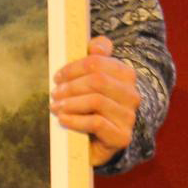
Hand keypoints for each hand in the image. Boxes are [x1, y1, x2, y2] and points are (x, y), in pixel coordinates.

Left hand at [51, 35, 139, 167]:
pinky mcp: (122, 136)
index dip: (73, 68)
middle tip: (55, 93)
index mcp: (126, 75)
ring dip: (70, 103)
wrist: (102, 140)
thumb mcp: (93, 78)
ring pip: (96, 101)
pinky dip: (75, 120)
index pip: (98, 63)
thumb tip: (97, 46)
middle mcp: (132, 94)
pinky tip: (63, 119)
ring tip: (55, 107)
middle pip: (97, 81)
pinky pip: (97, 123)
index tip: (58, 76)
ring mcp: (129, 116)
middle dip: (71, 86)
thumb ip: (96, 57)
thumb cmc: (93, 106)